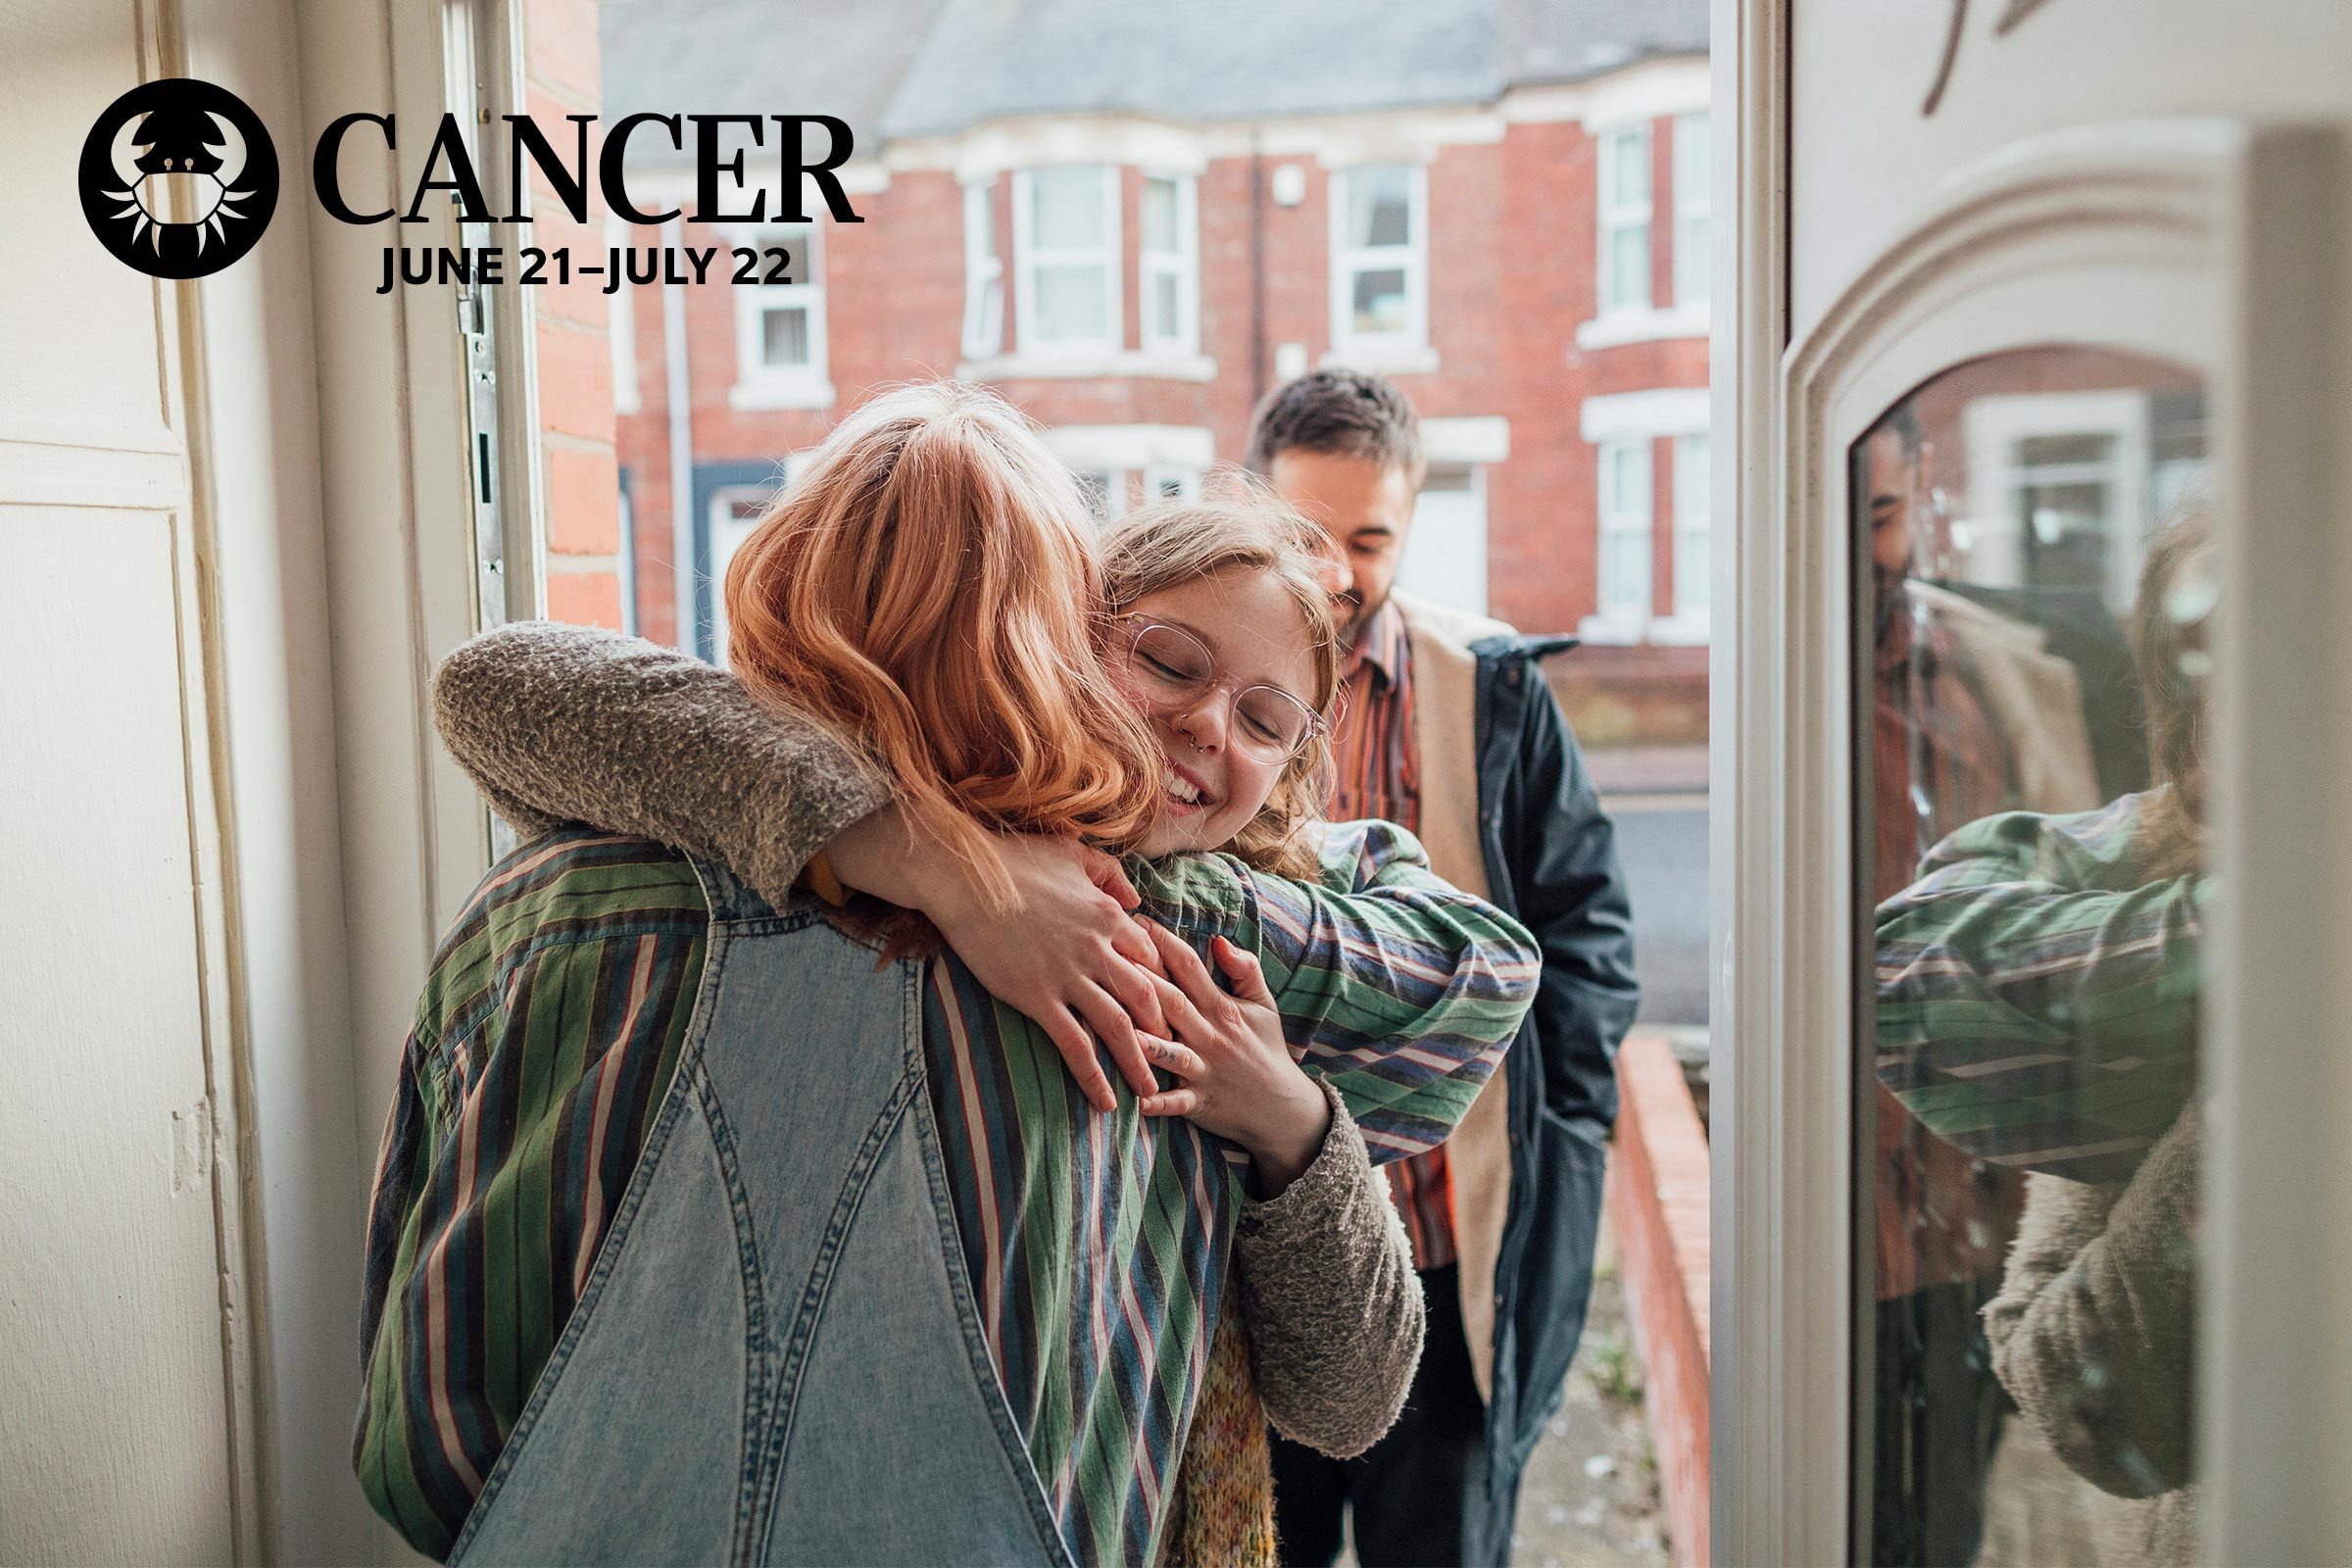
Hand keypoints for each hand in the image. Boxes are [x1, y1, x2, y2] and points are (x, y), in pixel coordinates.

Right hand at [826, 806, 1168, 1110]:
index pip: (1151, 957)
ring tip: (1150, 1091)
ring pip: (1119, 1026)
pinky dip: (1094, 1075)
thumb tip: (1136, 896)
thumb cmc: (1012, 859)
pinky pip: (1075, 1044)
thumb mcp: (1072, 853)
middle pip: (1147, 996)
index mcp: (1108, 915)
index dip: (1162, 985)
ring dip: (1138, 1062)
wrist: (964, 876)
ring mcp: (1069, 976)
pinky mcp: (1038, 997)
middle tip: (1171, 1053)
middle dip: (1163, 1028)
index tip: (1167, 1007)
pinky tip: (1104, 1101)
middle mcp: (1098, 949)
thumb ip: (1109, 872)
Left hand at [1132, 923, 1329, 1194]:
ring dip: (1147, 1041)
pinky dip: (1159, 1102)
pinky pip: (1177, 1102)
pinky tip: (1137, 1100)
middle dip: (1142, 980)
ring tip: (1118, 1027)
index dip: (1163, 943)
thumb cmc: (1266, 1049)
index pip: (1189, 968)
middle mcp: (1210, 1035)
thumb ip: (1245, 970)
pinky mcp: (1201, 1102)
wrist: (1284, 1107)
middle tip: (1110, 958)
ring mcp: (1205, 1070)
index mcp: (1221, 1008)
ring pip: (1172, 1053)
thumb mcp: (1263, 1004)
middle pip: (1172, 1003)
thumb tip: (1219, 940)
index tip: (1137, 922)